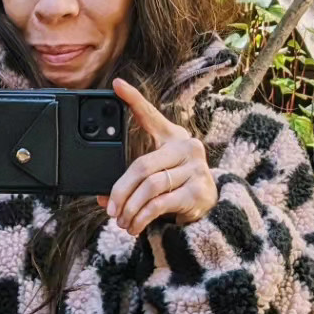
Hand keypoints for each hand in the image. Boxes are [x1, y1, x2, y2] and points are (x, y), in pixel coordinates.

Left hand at [101, 77, 216, 235]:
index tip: (117, 86)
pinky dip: (142, 218)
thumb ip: (132, 183)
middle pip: (142, 166)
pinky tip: (135, 227)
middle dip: (121, 190)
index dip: (134, 100)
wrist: (210, 209)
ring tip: (122, 222)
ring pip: (150, 187)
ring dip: (131, 208)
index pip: (151, 116)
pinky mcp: (197, 191)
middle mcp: (186, 147)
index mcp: (173, 137)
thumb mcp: (156, 179)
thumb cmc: (177, 188)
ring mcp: (194, 169)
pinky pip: (160, 204)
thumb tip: (103, 199)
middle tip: (110, 209)